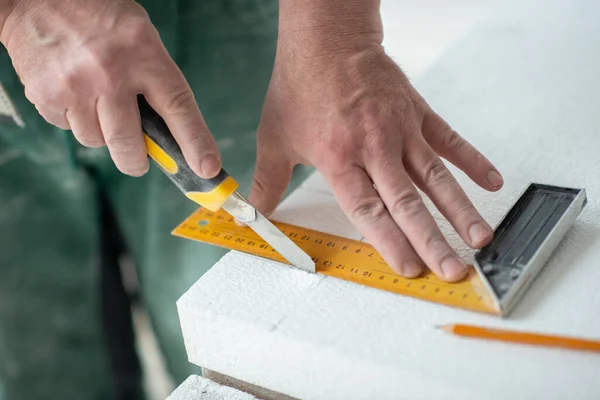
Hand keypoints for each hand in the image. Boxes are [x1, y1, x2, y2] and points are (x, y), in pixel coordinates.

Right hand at [0, 0, 219, 177]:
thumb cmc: (99, 17)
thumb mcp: (141, 38)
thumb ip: (156, 81)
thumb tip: (167, 134)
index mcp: (144, 53)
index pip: (178, 108)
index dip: (195, 143)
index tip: (207, 168)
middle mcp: (110, 72)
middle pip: (129, 145)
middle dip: (136, 161)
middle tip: (139, 162)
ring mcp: (74, 86)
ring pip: (97, 141)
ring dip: (103, 133)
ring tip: (98, 101)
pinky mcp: (45, 95)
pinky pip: (69, 129)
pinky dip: (76, 120)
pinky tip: (74, 92)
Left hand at [249, 3, 502, 281]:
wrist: (327, 40)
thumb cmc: (300, 87)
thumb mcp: (275, 137)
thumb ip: (267, 182)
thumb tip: (253, 215)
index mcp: (339, 157)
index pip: (368, 209)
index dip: (389, 241)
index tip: (408, 268)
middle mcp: (374, 146)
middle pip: (407, 202)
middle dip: (432, 240)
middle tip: (453, 269)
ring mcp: (401, 129)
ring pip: (436, 176)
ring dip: (460, 209)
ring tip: (480, 238)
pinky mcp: (418, 113)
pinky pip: (450, 140)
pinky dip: (473, 161)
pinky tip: (492, 183)